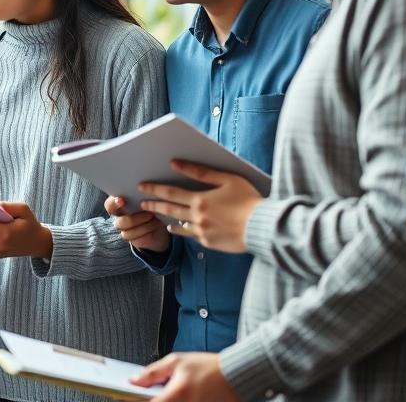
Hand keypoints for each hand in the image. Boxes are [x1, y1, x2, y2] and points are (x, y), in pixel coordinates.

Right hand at [105, 195, 170, 251]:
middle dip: (134, 218)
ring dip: (143, 225)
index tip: (122, 199)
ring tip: (154, 217)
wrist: (159, 221)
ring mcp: (125, 230)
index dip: (113, 203)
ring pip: (127, 232)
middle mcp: (119, 218)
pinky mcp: (132, 239)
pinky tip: (156, 224)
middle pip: (119, 222)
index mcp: (118, 205)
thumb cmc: (151, 203)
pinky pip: (136, 238)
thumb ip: (141, 193)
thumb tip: (144, 185)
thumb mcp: (147, 196)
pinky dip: (147, 230)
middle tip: (149, 212)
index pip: (109, 205)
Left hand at [131, 352, 236, 401]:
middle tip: (153, 392)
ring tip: (171, 392)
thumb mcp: (177, 362)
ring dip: (165, 400)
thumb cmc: (209, 367)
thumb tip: (134, 380)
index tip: (127, 398)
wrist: (236, 375)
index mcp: (178, 393)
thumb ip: (153, 372)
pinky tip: (177, 396)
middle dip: (153, 399)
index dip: (135, 401)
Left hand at [139, 161, 261, 253]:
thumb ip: (200, 171)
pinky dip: (180, 229)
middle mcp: (197, 217)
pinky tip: (174, 226)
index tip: (142, 186)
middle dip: (153, 204)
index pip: (170, 193)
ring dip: (164, 217)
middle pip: (169, 209)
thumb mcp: (227, 179)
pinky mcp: (209, 242)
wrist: (264, 228)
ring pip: (177, 223)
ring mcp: (202, 232)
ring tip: (153, 213)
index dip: (154, 189)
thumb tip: (176, 163)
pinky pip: (190, 235)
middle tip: (141, 201)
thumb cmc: (249, 199)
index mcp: (200, 200)